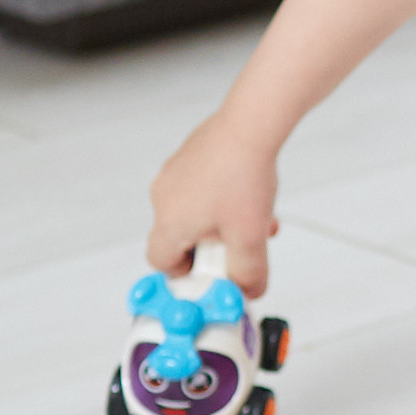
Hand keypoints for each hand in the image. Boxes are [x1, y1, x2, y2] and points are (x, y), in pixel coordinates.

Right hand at [147, 112, 278, 295]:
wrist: (253, 123)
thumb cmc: (244, 174)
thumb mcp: (251, 238)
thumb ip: (248, 274)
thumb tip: (248, 291)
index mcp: (169, 221)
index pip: (161, 263)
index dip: (187, 274)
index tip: (214, 272)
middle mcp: (164, 196)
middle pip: (182, 237)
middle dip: (213, 246)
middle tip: (238, 243)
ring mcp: (176, 171)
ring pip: (197, 211)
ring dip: (224, 220)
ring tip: (254, 216)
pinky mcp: (192, 154)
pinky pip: (203, 186)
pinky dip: (225, 195)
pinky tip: (252, 191)